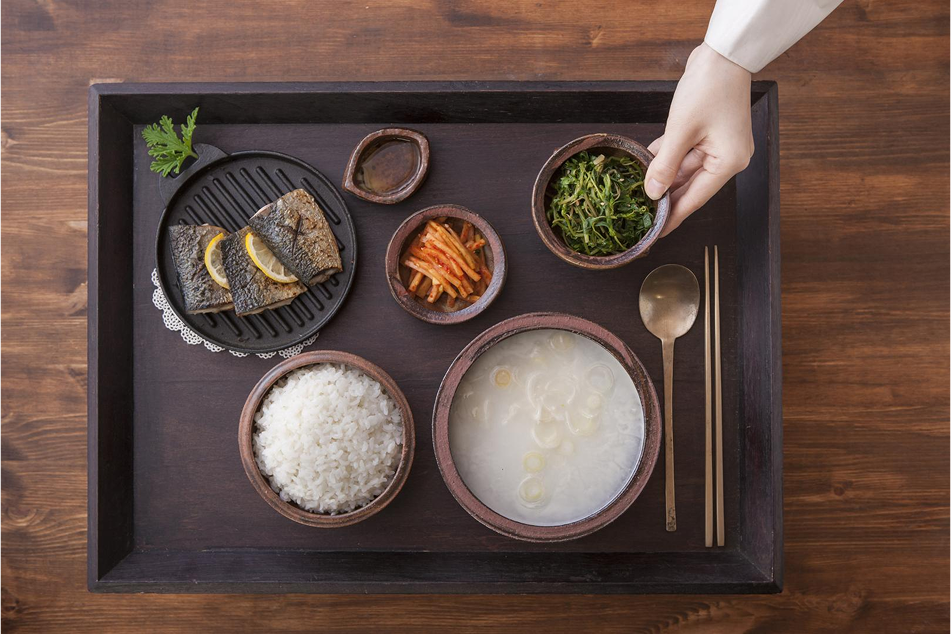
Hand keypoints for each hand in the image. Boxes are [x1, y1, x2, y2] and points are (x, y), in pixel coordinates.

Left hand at [645, 43, 753, 235]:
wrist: (722, 54)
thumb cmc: (708, 89)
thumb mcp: (680, 131)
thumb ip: (664, 165)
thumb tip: (653, 193)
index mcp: (727, 163)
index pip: (694, 199)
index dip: (672, 217)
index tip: (654, 235)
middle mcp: (726, 159)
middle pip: (689, 187)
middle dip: (664, 198)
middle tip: (641, 216)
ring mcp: (718, 146)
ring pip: (684, 169)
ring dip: (662, 176)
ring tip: (638, 192)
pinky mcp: (709, 133)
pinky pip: (684, 153)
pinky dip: (667, 157)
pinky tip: (647, 164)